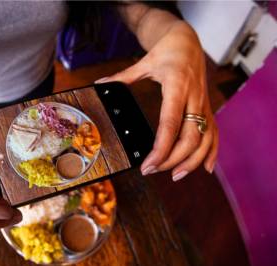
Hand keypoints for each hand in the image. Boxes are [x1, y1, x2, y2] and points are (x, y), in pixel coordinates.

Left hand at [96, 22, 217, 180]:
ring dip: (192, 161)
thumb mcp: (144, 62)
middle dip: (172, 159)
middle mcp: (193, 98)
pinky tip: (206, 169)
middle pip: (189, 138)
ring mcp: (203, 105)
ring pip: (205, 139)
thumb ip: (123, 76)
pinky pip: (214, 134)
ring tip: (175, 176)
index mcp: (177, 87)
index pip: (170, 125)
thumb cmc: (165, 52)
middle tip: (152, 171)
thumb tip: (100, 84)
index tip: (148, 165)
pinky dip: (212, 152)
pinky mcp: (207, 109)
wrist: (188, 42)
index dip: (161, 149)